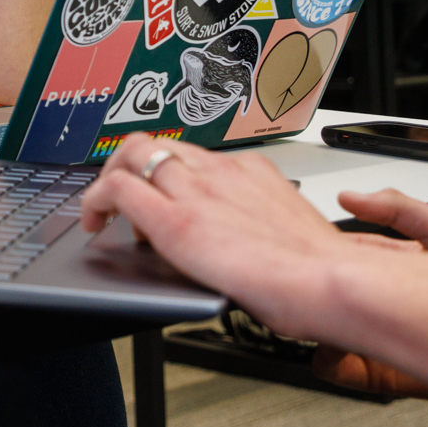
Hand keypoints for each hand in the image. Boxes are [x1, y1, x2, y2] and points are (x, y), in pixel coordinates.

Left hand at [80, 143, 427, 346]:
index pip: (194, 156)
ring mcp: (197, 191)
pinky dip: (95, 201)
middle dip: (131, 167)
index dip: (169, 174)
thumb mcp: (291, 232)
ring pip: (132, 155)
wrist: (333, 280)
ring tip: (104, 213)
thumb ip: (264, 227)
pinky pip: (118, 190)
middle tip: (123, 201)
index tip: (162, 195)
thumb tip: (256, 248)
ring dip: (111, 181)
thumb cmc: (322, 272)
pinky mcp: (176, 220)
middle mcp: (221, 171)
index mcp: (251, 172)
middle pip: (157, 145)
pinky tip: (94, 224)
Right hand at [304, 189, 427, 396]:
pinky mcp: (370, 373)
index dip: (319, 248)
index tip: (312, 247)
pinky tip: (348, 341)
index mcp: (381, 266)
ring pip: (318, 328)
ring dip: (318, 321)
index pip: (334, 253)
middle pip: (320, 292)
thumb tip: (350, 199)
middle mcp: (370, 301)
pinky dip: (329, 355)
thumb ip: (400, 208)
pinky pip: (330, 366)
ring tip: (336, 314)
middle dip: (314, 286)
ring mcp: (367, 336)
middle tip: (317, 283)